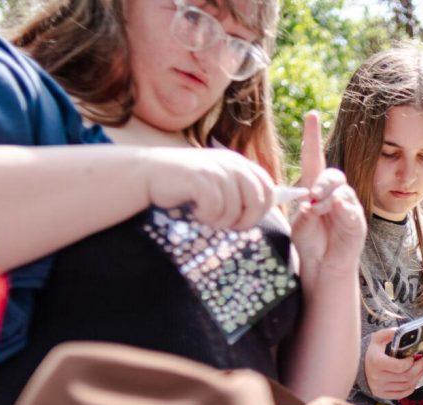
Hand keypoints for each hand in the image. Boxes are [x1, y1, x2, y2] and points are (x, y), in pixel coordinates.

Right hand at [143, 146, 276, 229]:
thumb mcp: (219, 184)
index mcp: (239, 163)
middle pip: (258, 201)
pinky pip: (215, 208)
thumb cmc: (185, 185)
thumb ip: (242, 190)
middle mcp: (231, 163)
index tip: (242, 221)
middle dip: (244, 221)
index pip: (268, 189)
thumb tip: (275, 203)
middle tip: (224, 224)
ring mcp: (216, 169)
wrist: (148, 174)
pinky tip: (194, 210)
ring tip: (205, 215)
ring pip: (235, 209)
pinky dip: (205, 216)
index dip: (260, 210)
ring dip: (220, 221)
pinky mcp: (200, 177)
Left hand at [291, 112, 367, 285]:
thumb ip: (303, 214)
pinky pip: (351, 208)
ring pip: (342, 189)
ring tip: (318, 211)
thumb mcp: (299, 227)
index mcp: (315, 188)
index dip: (312, 137)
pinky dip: (341, 208)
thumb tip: (311, 204)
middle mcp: (333, 193)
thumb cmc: (310, 243)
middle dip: (321, 182)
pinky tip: (335, 212)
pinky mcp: (357, 221)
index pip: (315, 157)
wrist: (322, 266)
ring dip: (327, 197)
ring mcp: (347, 206)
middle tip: (311, 196)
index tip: (311, 115)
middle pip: (332, 173)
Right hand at [365, 328, 422, 399]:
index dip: (411, 362)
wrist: (360, 367)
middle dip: (420, 368)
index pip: (399, 366)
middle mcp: (377, 377)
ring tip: (422, 368)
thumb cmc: (373, 352)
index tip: (414, 356)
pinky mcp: (382, 394)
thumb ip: (390, 333)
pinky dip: (411, 387)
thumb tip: (403, 332)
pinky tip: (415, 379)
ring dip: (418, 377)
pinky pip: (401, 394)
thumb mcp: (378, 338)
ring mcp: (379, 388)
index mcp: (376, 362)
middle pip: (406, 377)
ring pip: (406, 386)